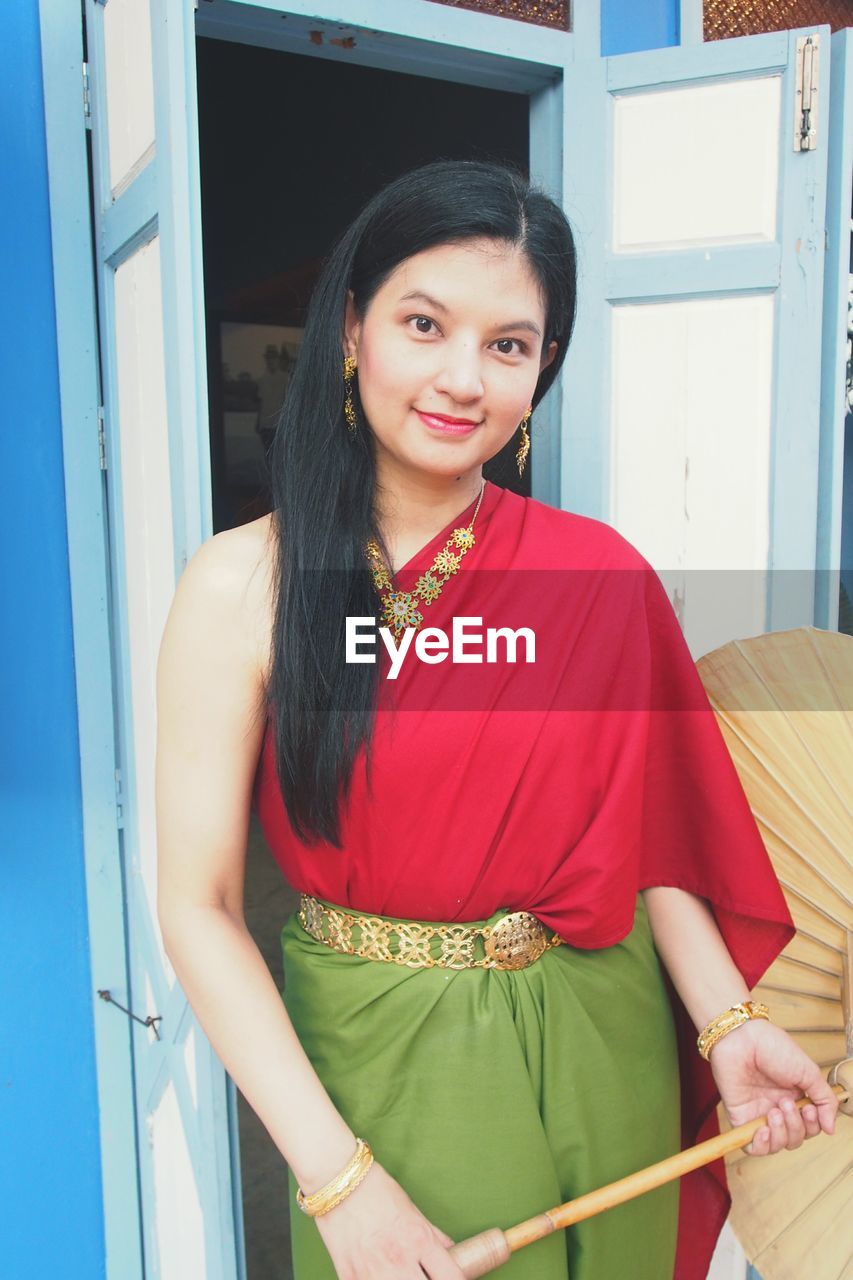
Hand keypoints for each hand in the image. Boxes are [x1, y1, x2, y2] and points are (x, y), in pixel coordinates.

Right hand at [312, 1158, 467, 1278]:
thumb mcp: (412, 1210)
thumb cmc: (376, 1189)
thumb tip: (452, 1254)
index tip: (456, 1279)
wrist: (336, 1180)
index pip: (452, 1278)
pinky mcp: (350, 1278)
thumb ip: (432, 1236)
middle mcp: (399, 1260)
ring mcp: (372, 1273)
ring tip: (402, 1274)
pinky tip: (378, 1274)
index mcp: (419, 1240)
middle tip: (425, 1275)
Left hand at [708, 1018, 838, 1155]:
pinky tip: (763, 1129)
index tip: (809, 1108)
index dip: (813, 1124)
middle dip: (797, 1126)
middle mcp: (779, 1108)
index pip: (811, 1127)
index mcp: (796, 1098)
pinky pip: (753, 1147)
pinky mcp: (741, 1118)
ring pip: (778, 1144)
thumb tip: (831, 1129)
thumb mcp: (808, 1072)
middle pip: (796, 1138)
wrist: (742, 1038)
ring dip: (782, 1133)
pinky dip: (762, 1146)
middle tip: (787, 1103)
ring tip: (776, 1110)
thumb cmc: (773, 1048)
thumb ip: (824, 1100)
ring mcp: (759, 1114)